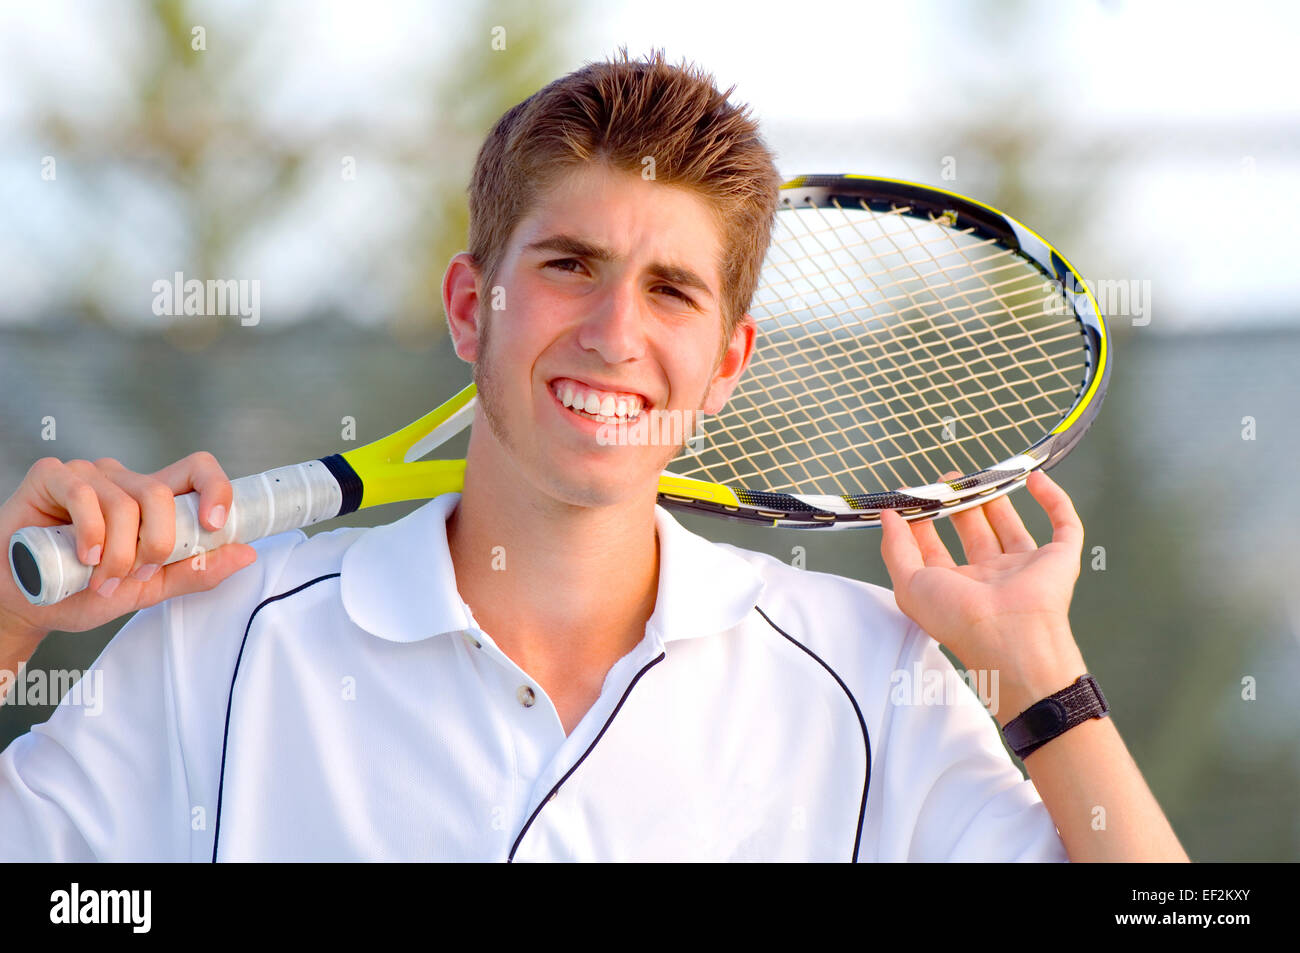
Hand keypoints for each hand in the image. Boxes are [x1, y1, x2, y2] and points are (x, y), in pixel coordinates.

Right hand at [0, 453, 256, 643]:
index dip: (216, 489)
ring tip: (101, 578)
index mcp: (153, 500)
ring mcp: (88, 474)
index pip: (198, 470)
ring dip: (118, 552)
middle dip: (154, 545)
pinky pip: (84, 494)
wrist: (27, 606)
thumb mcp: (150, 588)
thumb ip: (196, 570)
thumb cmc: (83, 591)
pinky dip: (90, 533)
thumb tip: (247, 552)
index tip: (214, 525)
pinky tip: (84, 557)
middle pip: (162, 494)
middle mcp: (124, 480)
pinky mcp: (51, 476)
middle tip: (133, 575)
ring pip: (125, 501)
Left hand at [879, 469, 1087, 720]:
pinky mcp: (1059, 559)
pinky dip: (1054, 500)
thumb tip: (886, 516)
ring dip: (998, 499)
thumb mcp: (909, 584)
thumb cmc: (957, 617)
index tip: (916, 497)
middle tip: (953, 478)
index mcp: (956, 587)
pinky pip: (1063, 525)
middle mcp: (990, 578)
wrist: (1010, 637)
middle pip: (975, 533)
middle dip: (962, 505)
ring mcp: (1025, 568)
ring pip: (1011, 527)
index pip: (937, 549)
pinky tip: (1035, 478)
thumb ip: (895, 548)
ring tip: (983, 474)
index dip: (925, 522)